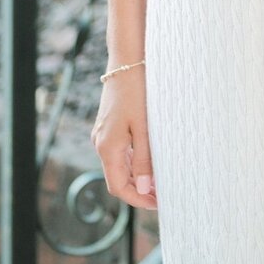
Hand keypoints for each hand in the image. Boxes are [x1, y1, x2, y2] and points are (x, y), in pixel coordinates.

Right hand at [91, 66, 156, 210]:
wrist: (126, 60)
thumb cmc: (137, 91)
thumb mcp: (143, 127)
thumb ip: (143, 159)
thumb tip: (142, 188)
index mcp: (107, 147)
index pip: (118, 187)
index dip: (137, 199)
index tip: (158, 204)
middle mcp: (100, 143)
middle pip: (117, 179)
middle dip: (138, 190)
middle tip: (162, 195)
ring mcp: (102, 133)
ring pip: (118, 166)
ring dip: (136, 177)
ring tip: (159, 181)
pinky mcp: (108, 124)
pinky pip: (118, 152)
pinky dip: (132, 162)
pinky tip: (148, 160)